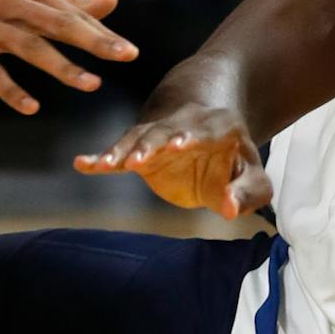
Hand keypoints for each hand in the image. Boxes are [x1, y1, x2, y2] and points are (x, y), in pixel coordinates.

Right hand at [0, 0, 134, 114]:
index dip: (101, 35)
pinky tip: (32, 107)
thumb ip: (68, 5)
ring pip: (28, 46)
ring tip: (92, 84)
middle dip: (94, 41)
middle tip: (127, 56)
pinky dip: (11, 88)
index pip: (71, 16)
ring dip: (61, 65)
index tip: (132, 52)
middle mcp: (11, 5)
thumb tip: (112, 1)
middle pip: (58, 24)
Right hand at [73, 103, 271, 220]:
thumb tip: (230, 209)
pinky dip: (101, 159)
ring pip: (138, 138)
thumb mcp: (252, 175)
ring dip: (124, 151)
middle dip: (152, 143)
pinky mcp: (139, 149)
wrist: (206, 133)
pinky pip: (119, 152)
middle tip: (139, 158)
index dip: (192, 136)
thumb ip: (247, 192)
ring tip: (109, 165)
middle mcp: (183, 125)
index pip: (204, 130)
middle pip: (165, 132)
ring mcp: (158, 134)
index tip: (179, 144)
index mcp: (217, 127)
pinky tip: (82, 164)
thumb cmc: (232, 161)